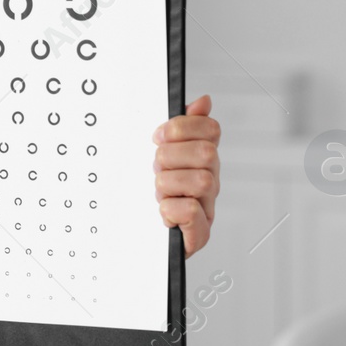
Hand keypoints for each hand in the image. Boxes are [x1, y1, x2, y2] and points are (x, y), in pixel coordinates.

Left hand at [153, 94, 220, 257]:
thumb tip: (203, 101)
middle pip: (206, 152)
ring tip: (158, 193)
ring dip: (168, 184)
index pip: (211, 129)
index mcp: (201, 161)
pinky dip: (169, 209)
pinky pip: (189, 210)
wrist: (134, 243)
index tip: (159, 136)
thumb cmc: (147, 196)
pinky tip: (163, 212)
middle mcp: (210, 183)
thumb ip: (180, 128)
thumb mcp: (158, 156)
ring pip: (200, 180)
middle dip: (170, 157)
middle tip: (156, 169)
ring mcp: (207, 208)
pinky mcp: (199, 234)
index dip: (182, 127)